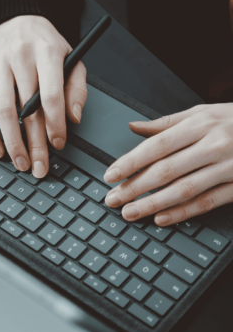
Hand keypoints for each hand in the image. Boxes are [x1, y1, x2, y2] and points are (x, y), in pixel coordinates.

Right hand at [0, 15, 87, 175]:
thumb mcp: (71, 59)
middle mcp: (20, 57)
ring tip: (20, 162)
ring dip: (12, 142)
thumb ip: (76, 89)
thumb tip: (72, 119)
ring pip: (3, 111)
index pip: (50, 95)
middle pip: (26, 109)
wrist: (17, 18)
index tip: (58, 145)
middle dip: (34, 143)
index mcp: (47, 52)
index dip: (55, 124)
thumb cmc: (46, 45)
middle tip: (39, 167)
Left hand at [103, 103, 232, 225]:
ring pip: (184, 189)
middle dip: (135, 187)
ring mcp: (229, 167)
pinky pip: (208, 201)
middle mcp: (214, 145)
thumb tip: (132, 126)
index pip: (156, 146)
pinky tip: (162, 218)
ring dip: (153, 203)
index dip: (130, 162)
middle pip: (166, 170)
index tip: (110, 175)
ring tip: (130, 213)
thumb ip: (166, 123)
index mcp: (200, 124)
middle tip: (112, 199)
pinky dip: (183, 212)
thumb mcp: (202, 113)